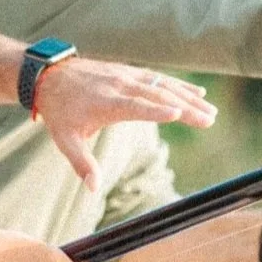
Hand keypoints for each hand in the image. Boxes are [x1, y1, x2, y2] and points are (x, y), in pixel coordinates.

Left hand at [35, 59, 216, 189]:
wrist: (50, 76)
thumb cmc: (59, 111)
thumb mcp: (65, 140)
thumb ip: (82, 163)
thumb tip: (92, 189)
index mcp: (106, 102)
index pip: (136, 106)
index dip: (157, 110)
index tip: (179, 113)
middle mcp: (120, 85)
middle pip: (157, 95)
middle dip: (185, 107)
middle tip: (209, 120)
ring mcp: (127, 76)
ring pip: (163, 85)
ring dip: (188, 97)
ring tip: (210, 111)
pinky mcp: (130, 72)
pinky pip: (158, 78)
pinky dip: (179, 86)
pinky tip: (198, 94)